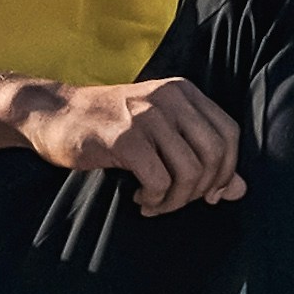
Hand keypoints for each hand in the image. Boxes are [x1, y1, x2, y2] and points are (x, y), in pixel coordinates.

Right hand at [12, 76, 245, 214]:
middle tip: (177, 200)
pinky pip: (159, 180)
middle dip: (201, 189)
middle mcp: (170, 98)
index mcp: (183, 92)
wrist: (54, 114)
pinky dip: (155, 198)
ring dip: (175, 200)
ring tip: (156, 202)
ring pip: (189, 171)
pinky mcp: (124, 138)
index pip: (229, 133)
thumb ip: (201, 158)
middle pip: (214, 154)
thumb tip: (239, 190)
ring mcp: (146, 116)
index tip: (210, 193)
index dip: (226, 170)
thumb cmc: (110, 127)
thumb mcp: (160, 133)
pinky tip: (140, 197)